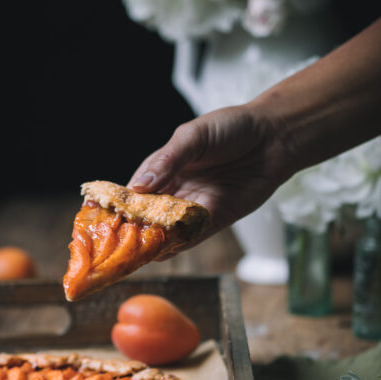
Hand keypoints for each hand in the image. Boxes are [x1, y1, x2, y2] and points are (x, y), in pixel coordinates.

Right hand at [128, 104, 290, 247]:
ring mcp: (194, 207)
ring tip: (138, 251)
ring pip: (168, 230)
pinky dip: (179, 244)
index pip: (134, 191)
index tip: (106, 219)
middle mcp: (175, 190)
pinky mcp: (215, 219)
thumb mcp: (192, 136)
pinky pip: (194, 236)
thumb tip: (138, 187)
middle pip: (148, 216)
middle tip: (118, 242)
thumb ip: (166, 161)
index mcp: (163, 169)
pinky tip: (165, 250)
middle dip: (134, 229)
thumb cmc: (231, 128)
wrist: (273, 137)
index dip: (121, 205)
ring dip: (154, 241)